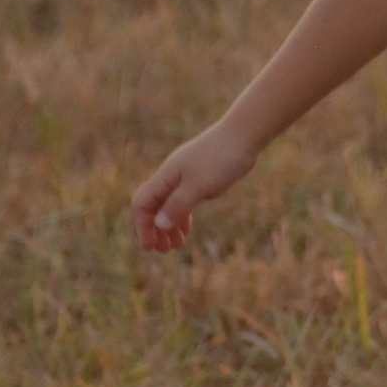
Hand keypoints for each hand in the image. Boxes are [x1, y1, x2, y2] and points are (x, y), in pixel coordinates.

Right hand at [131, 121, 256, 253]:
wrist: (244, 135)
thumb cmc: (221, 158)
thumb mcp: (199, 186)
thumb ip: (178, 205)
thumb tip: (158, 224)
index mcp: (166, 176)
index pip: (142, 203)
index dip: (143, 226)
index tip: (151, 247)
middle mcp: (171, 176)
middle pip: (153, 206)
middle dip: (154, 229)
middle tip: (164, 250)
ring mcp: (185, 176)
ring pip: (169, 205)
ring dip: (169, 226)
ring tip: (176, 245)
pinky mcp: (199, 178)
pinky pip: (183, 200)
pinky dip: (182, 216)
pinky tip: (186, 230)